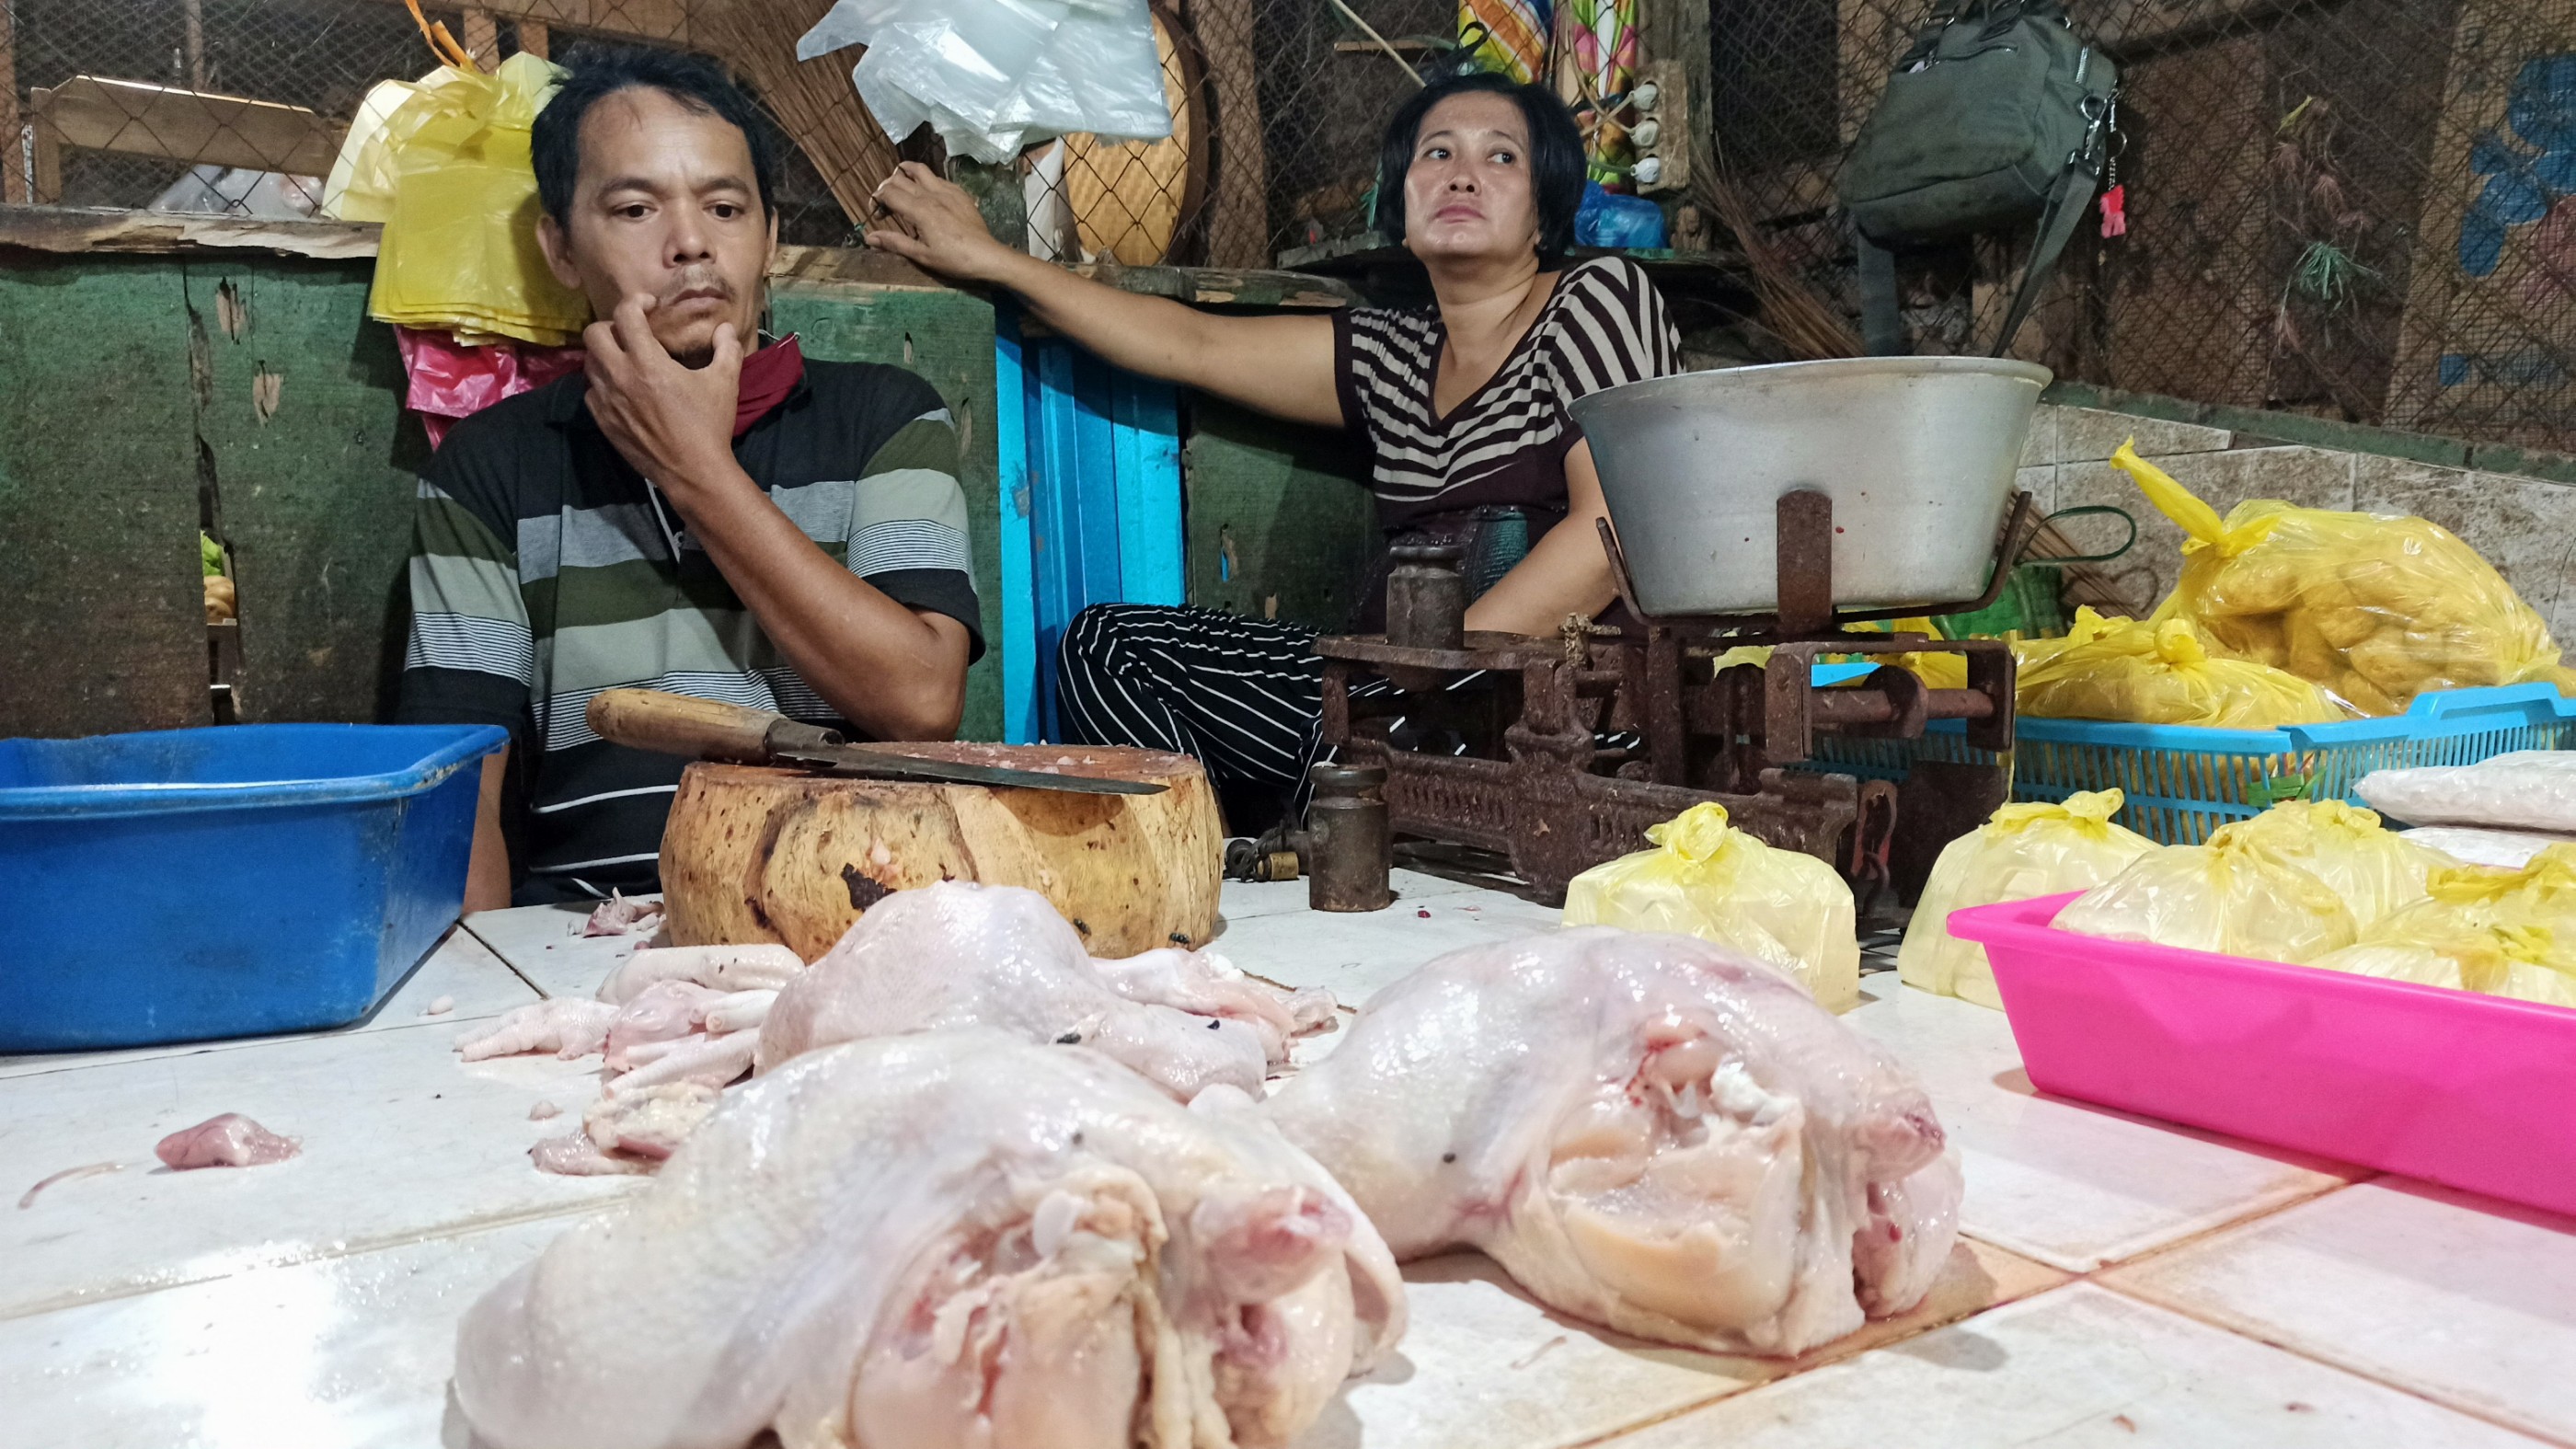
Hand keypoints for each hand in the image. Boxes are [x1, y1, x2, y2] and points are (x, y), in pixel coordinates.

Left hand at [582, 293, 745, 505]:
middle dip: (611, 326)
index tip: (649, 307)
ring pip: (589, 363)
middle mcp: (620, 376)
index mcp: (648, 362)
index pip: (625, 315)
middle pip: (593, 334)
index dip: (635, 302)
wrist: (693, 472)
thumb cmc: (710, 424)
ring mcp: (607, 401)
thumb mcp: (725, 382)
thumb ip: (726, 349)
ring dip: (604, 355)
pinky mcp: (603, 422)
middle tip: (630, 334)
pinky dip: (602, 384)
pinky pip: (590, 392)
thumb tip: (725, 328)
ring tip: (625, 360)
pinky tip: (621, 390)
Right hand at [866, 162, 1015, 282]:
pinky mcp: (959, 192)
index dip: (877, 199)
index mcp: (920, 210)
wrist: (987, 256)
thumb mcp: (922, 255)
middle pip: (900, 178)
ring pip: (920, 169)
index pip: (889, 192)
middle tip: (886, 202)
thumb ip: (895, 242)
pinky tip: (926, 192)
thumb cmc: (953, 259)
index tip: (877, 213)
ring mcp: (947, 190)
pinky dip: (925, 179)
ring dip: (905, 172)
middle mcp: (931, 194)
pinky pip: (937, 177)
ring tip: (899, 182)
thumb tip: (869, 237)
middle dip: (886, 186)